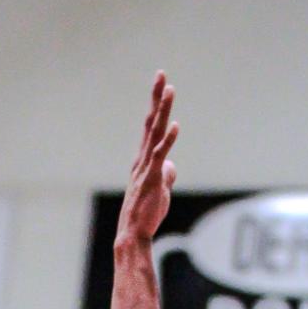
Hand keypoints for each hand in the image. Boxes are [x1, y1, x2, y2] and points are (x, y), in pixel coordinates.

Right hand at [115, 73, 177, 248]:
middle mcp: (143, 159)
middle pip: (151, 122)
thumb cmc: (145, 214)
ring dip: (162, 111)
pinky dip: (167, 140)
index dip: (157, 106)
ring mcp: (146, 167)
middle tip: (161, 74)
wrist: (133, 234)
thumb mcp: (160, 190)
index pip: (152, 127)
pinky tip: (175, 125)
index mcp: (145, 160)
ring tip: (169, 89)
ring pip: (155, 133)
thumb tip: (171, 164)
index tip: (162, 85)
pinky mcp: (151, 179)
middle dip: (156, 98)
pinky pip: (159, 155)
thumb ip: (165, 174)